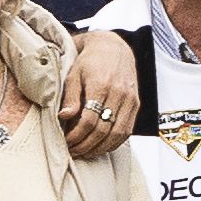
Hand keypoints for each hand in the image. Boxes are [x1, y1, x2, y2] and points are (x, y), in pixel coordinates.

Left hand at [57, 32, 139, 152]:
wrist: (113, 48)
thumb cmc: (90, 62)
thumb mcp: (74, 74)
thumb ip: (70, 96)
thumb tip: (63, 117)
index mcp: (101, 85)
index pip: (89, 120)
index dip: (76, 135)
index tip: (65, 141)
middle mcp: (119, 94)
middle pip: (104, 130)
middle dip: (86, 145)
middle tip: (73, 151)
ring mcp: (130, 100)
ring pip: (117, 134)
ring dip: (101, 148)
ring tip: (86, 152)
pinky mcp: (136, 104)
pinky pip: (128, 130)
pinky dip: (115, 143)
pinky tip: (102, 146)